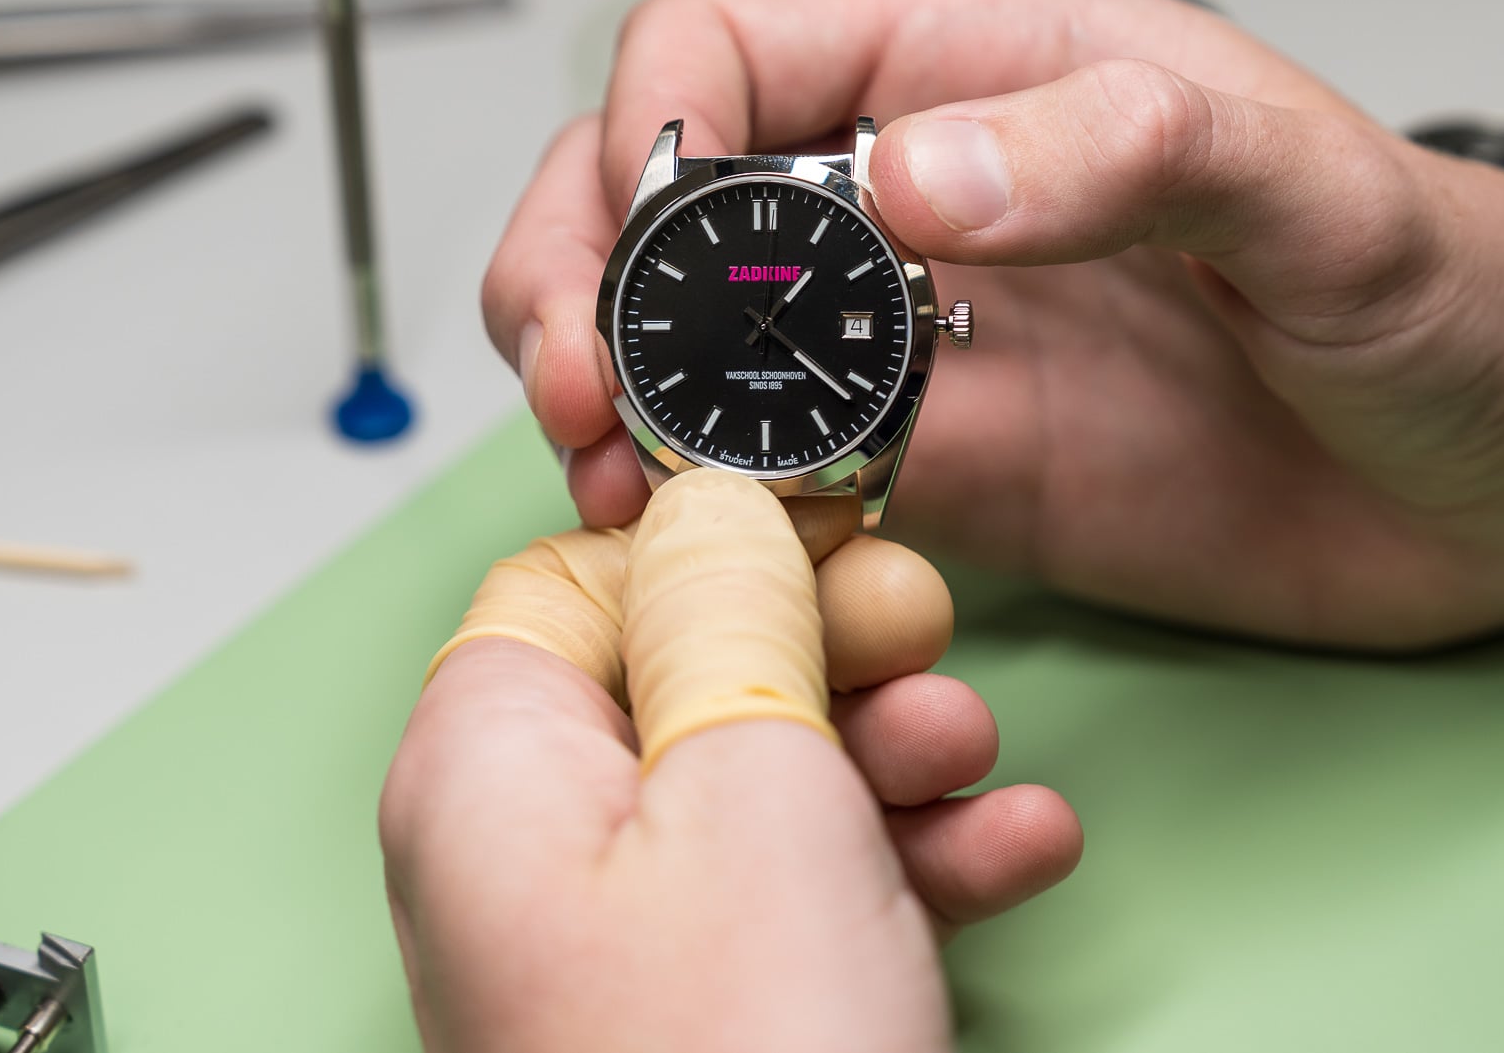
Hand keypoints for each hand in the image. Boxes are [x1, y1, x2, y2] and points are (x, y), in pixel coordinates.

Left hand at [380, 471, 1081, 1052]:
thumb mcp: (751, 776)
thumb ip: (727, 608)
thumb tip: (713, 502)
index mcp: (495, 766)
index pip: (574, 580)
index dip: (706, 542)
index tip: (823, 533)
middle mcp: (545, 848)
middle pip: (690, 672)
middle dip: (830, 648)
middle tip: (925, 636)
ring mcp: (636, 935)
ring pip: (768, 777)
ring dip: (893, 750)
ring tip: (976, 760)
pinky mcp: (721, 1002)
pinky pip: (812, 884)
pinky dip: (911, 855)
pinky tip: (1008, 847)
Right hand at [483, 0, 1503, 647]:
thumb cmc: (1452, 292)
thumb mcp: (1313, 190)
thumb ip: (1118, 151)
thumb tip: (906, 180)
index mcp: (983, 73)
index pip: (729, 56)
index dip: (648, 137)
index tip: (644, 247)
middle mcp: (922, 208)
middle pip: (664, 213)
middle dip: (580, 287)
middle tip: (584, 392)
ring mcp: (922, 350)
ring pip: (695, 359)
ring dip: (628, 420)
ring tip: (626, 493)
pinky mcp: (948, 478)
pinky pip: (783, 490)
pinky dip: (722, 526)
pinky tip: (725, 564)